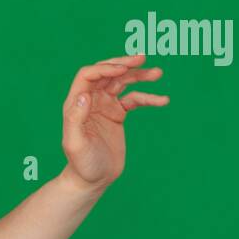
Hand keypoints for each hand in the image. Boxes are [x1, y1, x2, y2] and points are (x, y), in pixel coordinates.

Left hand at [61, 53, 168, 190]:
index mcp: (76, 103)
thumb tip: (84, 95)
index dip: (105, 68)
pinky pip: (134, 99)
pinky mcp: (117, 115)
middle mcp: (90, 101)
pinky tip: (163, 100)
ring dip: (139, 75)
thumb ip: (76, 118)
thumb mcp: (75, 144)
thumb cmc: (81, 164)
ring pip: (122, 83)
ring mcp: (104, 106)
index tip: (124, 69)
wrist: (92, 180)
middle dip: (123, 64)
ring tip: (158, 73)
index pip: (88, 75)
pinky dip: (148, 97)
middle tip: (142, 58)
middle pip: (106, 73)